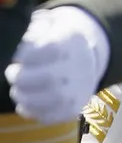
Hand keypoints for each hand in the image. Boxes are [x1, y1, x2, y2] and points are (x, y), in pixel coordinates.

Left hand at [5, 6, 109, 123]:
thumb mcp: (53, 26)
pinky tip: (26, 104)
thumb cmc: (61, 42)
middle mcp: (79, 66)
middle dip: (20, 77)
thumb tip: (29, 28)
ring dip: (23, 96)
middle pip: (45, 78)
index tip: (19, 56)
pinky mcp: (74, 108)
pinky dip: (32, 112)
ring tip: (18, 90)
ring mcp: (78, 89)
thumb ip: (38, 26)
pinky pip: (49, 116)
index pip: (45, 50)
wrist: (88, 61)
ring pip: (45, 100)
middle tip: (12, 73)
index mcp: (72, 43)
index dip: (26, 55)